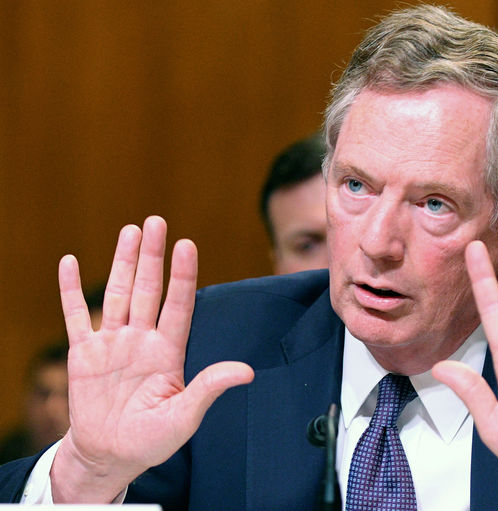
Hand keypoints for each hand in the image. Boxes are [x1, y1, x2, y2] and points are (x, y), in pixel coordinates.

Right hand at [51, 216, 253, 501]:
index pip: (179, 304)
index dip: (183, 275)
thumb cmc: (153, 439)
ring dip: (123, 262)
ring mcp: (112, 344)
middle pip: (148, 289)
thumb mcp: (184, 416)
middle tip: (157, 221)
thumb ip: (209, 388)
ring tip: (130, 230)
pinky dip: (71, 291)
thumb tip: (246, 372)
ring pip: (118, 293)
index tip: (187, 245)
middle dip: (152, 256)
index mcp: (168, 351)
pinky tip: (71, 263)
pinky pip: (76, 316)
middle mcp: (142, 339)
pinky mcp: (84, 354)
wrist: (111, 456)